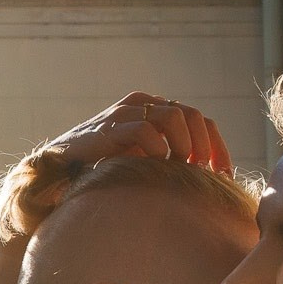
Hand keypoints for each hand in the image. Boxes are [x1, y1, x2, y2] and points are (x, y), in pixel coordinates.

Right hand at [0, 94, 233, 240]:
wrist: (58, 172)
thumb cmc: (104, 171)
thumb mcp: (144, 162)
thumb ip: (171, 159)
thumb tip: (210, 179)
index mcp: (153, 110)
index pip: (198, 118)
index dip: (217, 145)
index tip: (224, 175)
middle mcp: (141, 105)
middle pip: (192, 114)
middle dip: (205, 145)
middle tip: (206, 174)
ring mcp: (124, 113)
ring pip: (174, 115)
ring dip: (184, 145)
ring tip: (182, 168)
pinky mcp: (109, 128)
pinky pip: (145, 130)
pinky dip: (159, 149)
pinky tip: (158, 167)